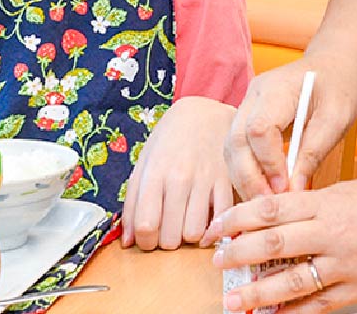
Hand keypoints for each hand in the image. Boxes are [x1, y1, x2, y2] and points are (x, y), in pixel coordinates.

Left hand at [121, 95, 236, 249]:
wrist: (205, 114)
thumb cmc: (170, 142)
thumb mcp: (144, 164)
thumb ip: (132, 203)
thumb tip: (127, 242)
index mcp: (155, 172)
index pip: (145, 225)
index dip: (145, 242)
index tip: (149, 239)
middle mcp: (180, 177)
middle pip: (170, 237)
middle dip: (166, 241)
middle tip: (168, 230)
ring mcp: (206, 180)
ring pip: (194, 234)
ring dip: (189, 237)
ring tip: (187, 223)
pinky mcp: (229, 181)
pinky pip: (221, 221)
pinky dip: (213, 231)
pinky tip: (207, 222)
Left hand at [209, 166, 356, 312]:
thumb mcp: (345, 189)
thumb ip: (311, 206)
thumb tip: (274, 222)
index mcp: (325, 202)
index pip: (268, 209)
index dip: (235, 219)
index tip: (215, 229)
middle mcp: (333, 232)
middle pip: (273, 244)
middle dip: (238, 255)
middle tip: (216, 262)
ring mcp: (348, 263)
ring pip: (293, 282)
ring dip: (259, 293)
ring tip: (235, 301)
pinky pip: (322, 304)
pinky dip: (295, 312)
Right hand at [226, 53, 356, 199]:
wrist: (335, 65)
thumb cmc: (339, 87)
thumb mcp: (337, 119)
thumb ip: (313, 153)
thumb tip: (294, 191)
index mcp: (276, 88)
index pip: (259, 129)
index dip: (269, 163)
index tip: (285, 188)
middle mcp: (253, 94)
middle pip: (236, 141)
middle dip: (249, 178)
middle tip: (269, 206)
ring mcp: (246, 105)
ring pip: (231, 147)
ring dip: (244, 178)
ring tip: (265, 204)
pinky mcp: (247, 117)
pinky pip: (237, 148)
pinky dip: (246, 171)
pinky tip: (263, 190)